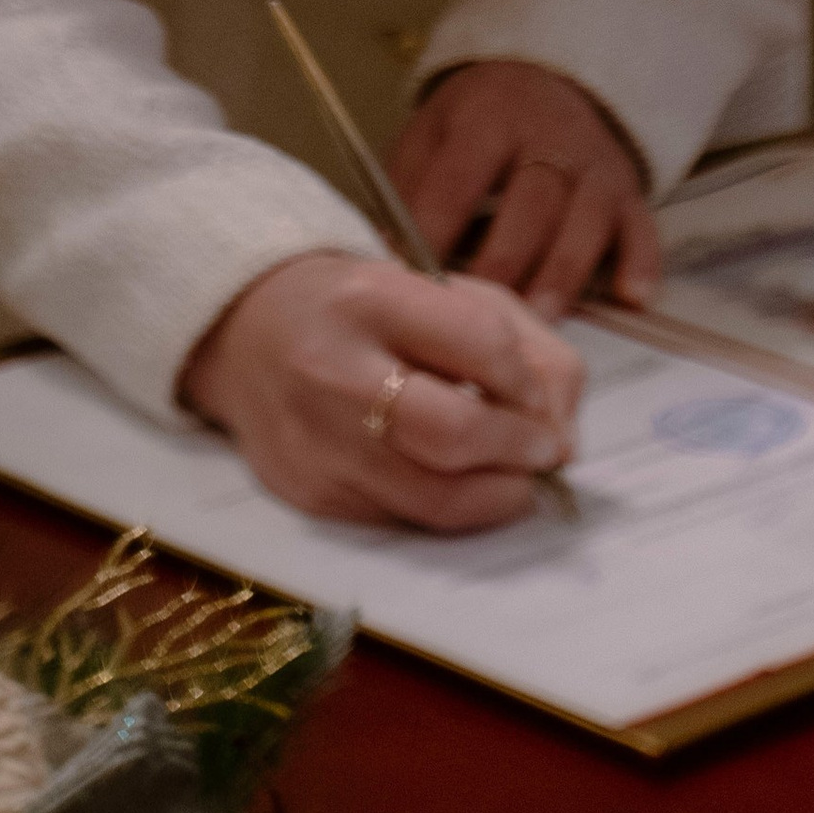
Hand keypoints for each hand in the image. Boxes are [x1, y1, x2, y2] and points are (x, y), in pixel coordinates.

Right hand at [179, 253, 581, 532]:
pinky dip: (446, 510)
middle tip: (543, 450)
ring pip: (435, 499)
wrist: (248, 332)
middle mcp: (333, 370)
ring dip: (498, 496)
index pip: (481, 345)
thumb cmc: (367, 308)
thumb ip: (525, 347)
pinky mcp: (308, 495)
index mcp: (370, 298)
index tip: (537, 395)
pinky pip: (403, 521)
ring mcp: (315, 442)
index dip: (528, 379)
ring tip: (514, 477)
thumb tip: (565, 437)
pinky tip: (454, 483)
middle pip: (454, 434)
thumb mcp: (445, 291)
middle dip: (520, 449)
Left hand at [393, 62, 662, 319]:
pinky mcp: (630, 191)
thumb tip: (385, 258)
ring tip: (538, 322)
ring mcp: (595, 165)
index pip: (460, 179)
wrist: (544, 79)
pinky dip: (640, 262)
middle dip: (506, 260)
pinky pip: (642, 227)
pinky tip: (632, 298)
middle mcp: (549, 137)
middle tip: (481, 319)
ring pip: (585, 220)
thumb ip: (408, 188)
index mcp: (488, 117)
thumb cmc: (474, 122)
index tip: (415, 283)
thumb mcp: (430, 130)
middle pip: (531, 202)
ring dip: (563, 273)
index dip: (436, 231)